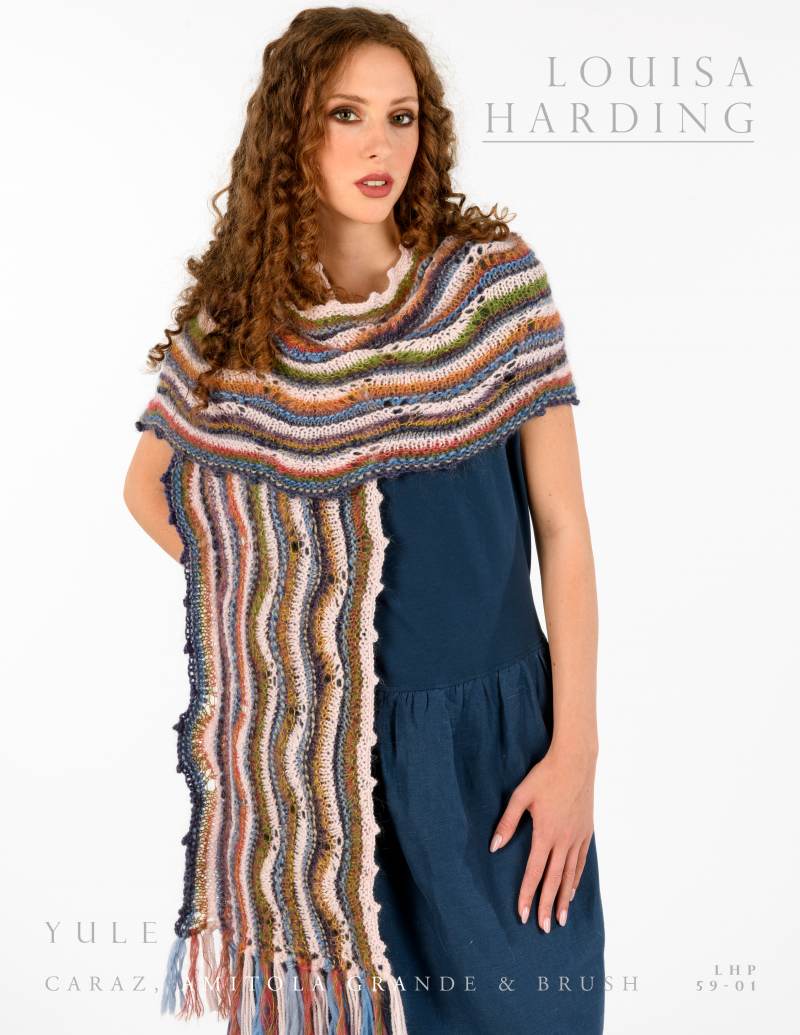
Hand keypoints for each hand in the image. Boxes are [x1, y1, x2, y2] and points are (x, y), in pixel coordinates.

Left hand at [489, 742, 596, 931]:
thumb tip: (494, 846)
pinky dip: (576, 879)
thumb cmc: (545, 776)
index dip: (527, 894)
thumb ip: (507, 822)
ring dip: (564, 898)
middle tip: (544, 928)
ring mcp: (578, 837)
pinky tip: (572, 891)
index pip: (534, 872)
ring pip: (570, 875)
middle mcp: (564, 840)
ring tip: (560, 919)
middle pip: (554, 880)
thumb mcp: (520, 796)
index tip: (523, 914)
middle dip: (547, 905)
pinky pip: (582, 862)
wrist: (575, 762)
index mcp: (545, 833)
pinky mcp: (586, 831)